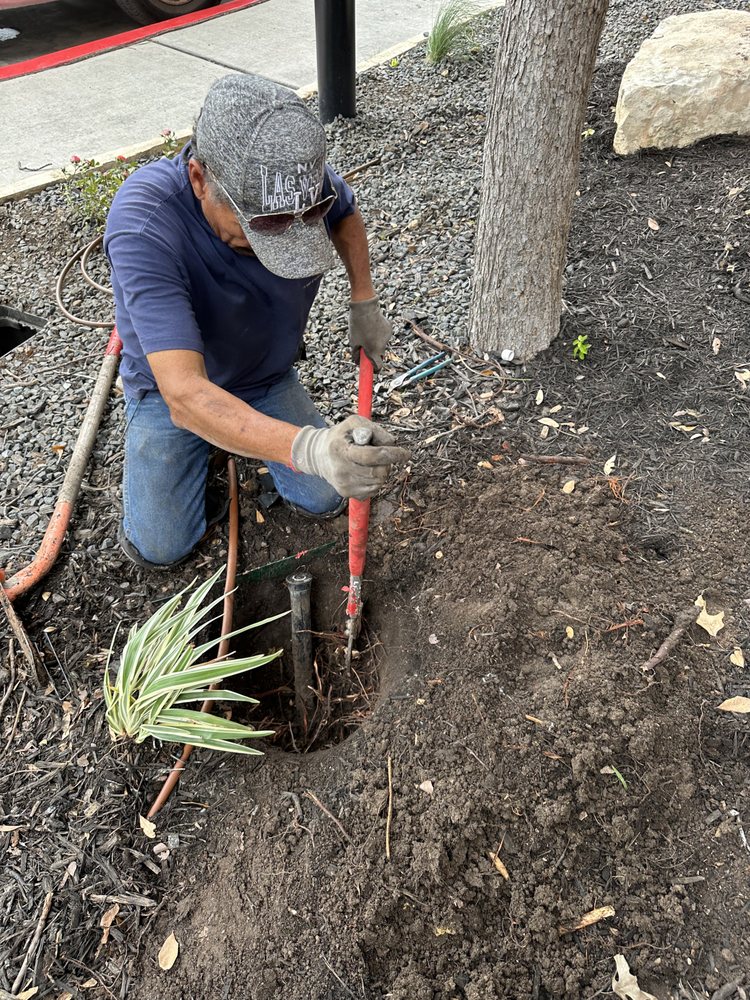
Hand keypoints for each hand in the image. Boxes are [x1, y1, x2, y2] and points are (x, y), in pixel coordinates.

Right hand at [291, 415, 408, 499]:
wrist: (318, 456)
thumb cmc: (341, 436)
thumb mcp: (354, 423)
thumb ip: (373, 428)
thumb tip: (391, 443)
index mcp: (341, 450)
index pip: (373, 456)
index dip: (393, 454)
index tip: (406, 453)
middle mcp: (341, 470)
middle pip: (379, 473)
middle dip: (387, 463)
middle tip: (383, 454)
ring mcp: (344, 485)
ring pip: (378, 482)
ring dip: (382, 471)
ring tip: (371, 461)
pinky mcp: (347, 494)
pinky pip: (373, 490)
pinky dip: (375, 480)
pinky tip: (366, 471)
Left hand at [348, 297, 391, 371]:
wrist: (365, 306)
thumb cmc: (357, 325)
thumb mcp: (353, 342)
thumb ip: (356, 355)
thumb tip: (358, 362)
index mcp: (374, 351)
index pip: (378, 368)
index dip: (374, 370)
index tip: (370, 370)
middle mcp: (383, 346)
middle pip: (379, 356)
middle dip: (373, 355)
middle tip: (364, 348)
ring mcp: (387, 337)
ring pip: (381, 345)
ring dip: (375, 343)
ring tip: (367, 332)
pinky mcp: (389, 329)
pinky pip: (383, 336)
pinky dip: (378, 335)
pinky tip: (372, 327)